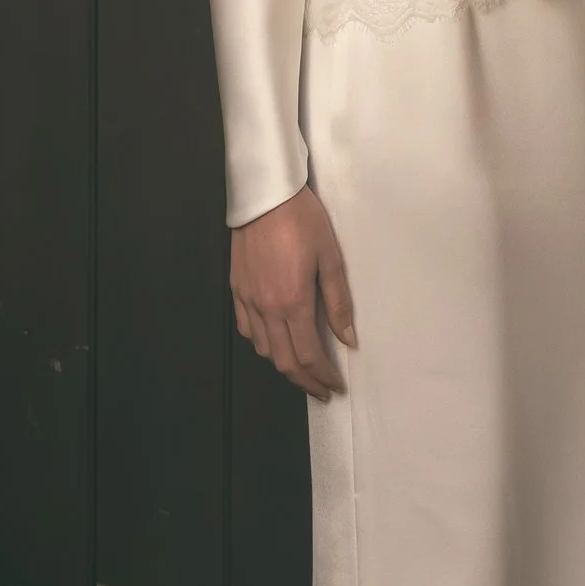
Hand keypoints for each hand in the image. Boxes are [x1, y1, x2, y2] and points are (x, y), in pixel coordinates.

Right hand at [231, 185, 357, 398]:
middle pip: (284, 361)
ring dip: (284, 365)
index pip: (308, 354)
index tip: (336, 386)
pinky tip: (274, 343)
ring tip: (302, 369)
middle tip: (322, 390)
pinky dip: (262, 344)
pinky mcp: (236, 289)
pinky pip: (247, 329)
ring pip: (263, 349)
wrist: (264, 195)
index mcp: (293, 302)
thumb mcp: (331, 258)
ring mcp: (248, 299)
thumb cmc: (303, 221)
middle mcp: (266, 308)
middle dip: (305, 381)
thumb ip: (338, 302)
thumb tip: (348, 339)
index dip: (323, 376)